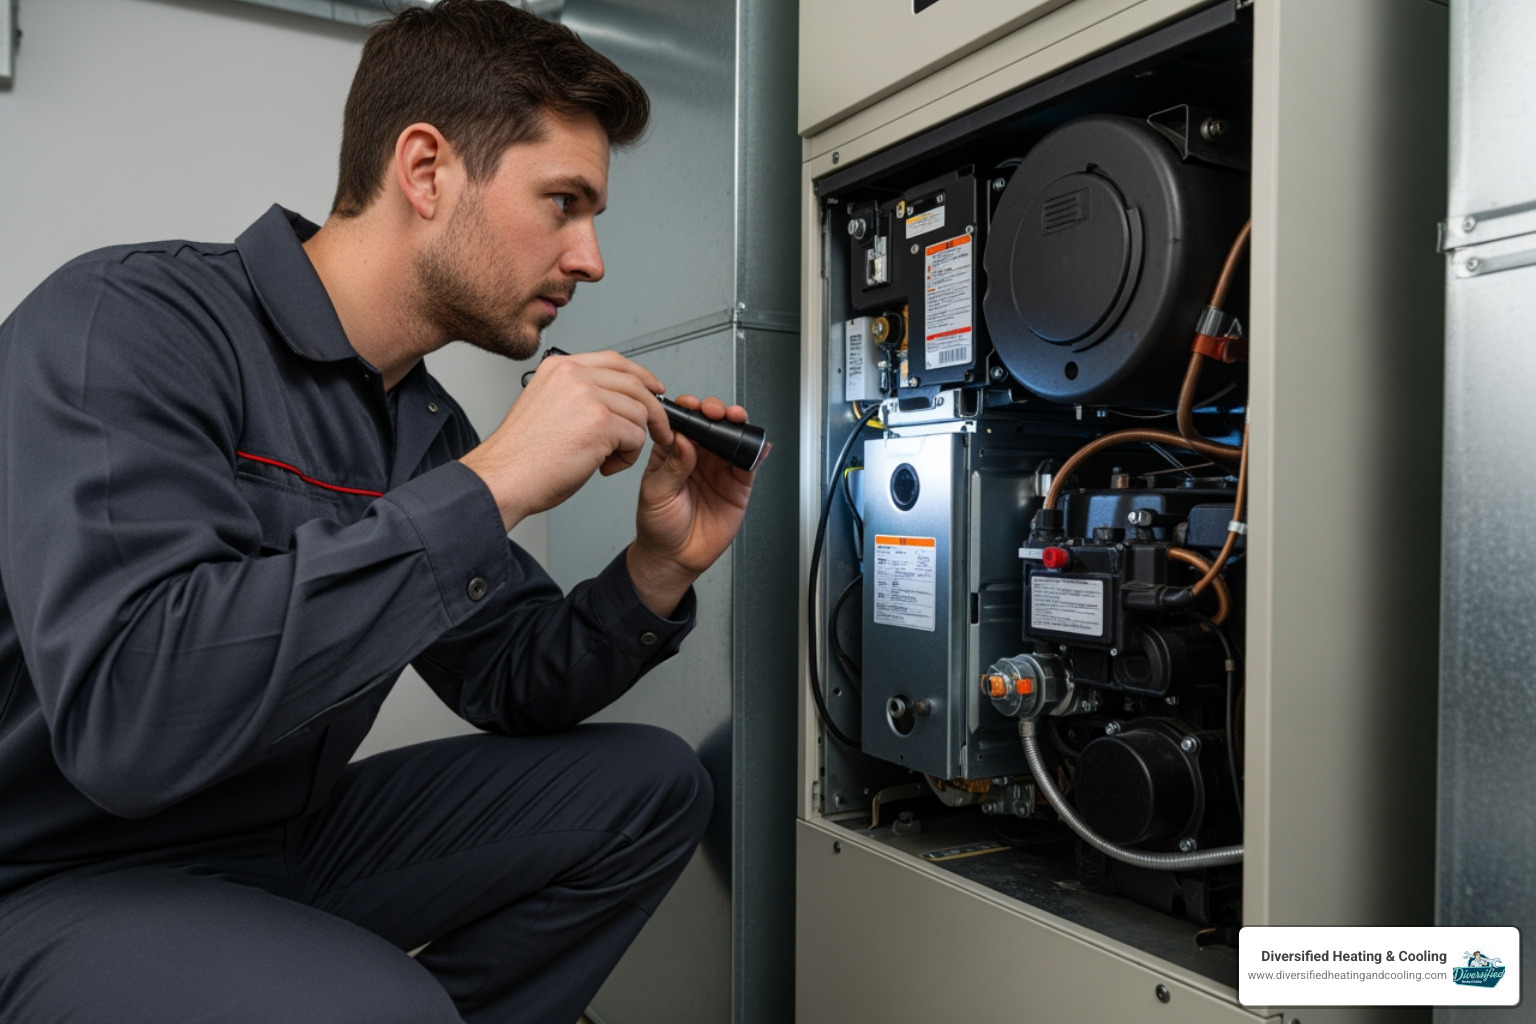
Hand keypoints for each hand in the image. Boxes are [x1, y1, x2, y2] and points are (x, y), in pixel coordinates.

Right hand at [460, 351, 671, 530]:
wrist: (503, 479)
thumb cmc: (521, 455)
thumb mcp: (546, 405)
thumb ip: (576, 395)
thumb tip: (613, 401)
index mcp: (559, 367)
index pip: (614, 361)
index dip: (641, 376)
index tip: (655, 390)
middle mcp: (574, 375)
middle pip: (635, 385)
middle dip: (653, 413)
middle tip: (658, 432)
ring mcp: (589, 397)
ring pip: (639, 414)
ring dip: (632, 442)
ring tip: (606, 459)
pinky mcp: (601, 423)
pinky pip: (636, 437)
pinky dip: (627, 457)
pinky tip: (603, 466)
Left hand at [627, 394, 761, 616]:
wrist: (674, 557)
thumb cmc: (658, 525)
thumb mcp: (655, 493)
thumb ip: (672, 466)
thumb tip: (683, 439)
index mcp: (672, 452)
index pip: (683, 422)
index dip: (689, 409)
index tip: (691, 406)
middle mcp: (697, 456)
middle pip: (711, 424)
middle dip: (715, 411)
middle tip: (716, 413)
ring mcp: (719, 469)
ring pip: (732, 438)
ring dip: (737, 424)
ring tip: (737, 419)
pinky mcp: (737, 485)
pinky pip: (749, 463)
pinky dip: (756, 452)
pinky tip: (758, 445)